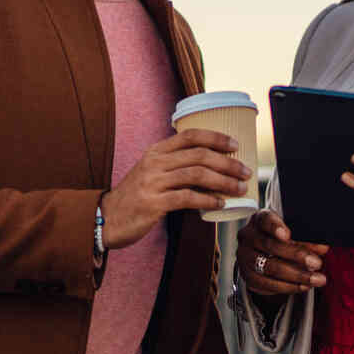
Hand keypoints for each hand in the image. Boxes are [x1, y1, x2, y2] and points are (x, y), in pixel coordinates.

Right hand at [102, 129, 251, 250]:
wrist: (107, 218)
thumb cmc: (136, 197)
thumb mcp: (152, 172)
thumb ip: (175, 165)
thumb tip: (213, 167)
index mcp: (156, 151)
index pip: (190, 135)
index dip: (216, 137)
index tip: (236, 145)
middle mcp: (154, 162)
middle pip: (198, 155)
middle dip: (227, 163)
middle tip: (246, 172)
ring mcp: (153, 182)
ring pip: (196, 175)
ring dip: (223, 182)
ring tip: (239, 189)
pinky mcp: (153, 203)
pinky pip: (187, 197)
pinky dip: (207, 199)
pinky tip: (219, 203)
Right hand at [235, 209, 328, 296]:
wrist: (264, 254)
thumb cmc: (280, 238)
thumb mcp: (293, 233)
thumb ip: (306, 239)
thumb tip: (322, 248)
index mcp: (259, 220)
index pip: (264, 220)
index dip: (275, 227)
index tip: (287, 234)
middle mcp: (248, 237)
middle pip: (269, 246)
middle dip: (296, 255)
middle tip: (316, 263)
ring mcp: (244, 258)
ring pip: (269, 268)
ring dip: (296, 275)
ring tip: (316, 279)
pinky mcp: (248, 277)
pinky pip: (267, 284)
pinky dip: (288, 286)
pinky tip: (303, 286)